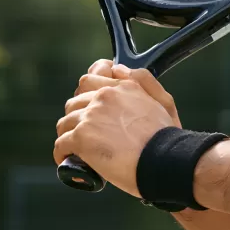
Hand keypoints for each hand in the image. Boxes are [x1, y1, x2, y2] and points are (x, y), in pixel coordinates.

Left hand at [54, 61, 181, 196]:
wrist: (165, 161)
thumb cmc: (167, 137)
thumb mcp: (165, 101)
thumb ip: (143, 80)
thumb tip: (118, 68)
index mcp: (123, 87)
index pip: (90, 78)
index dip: (85, 91)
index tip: (87, 104)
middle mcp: (105, 97)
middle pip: (74, 101)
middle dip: (77, 116)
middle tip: (85, 131)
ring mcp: (91, 116)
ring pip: (65, 122)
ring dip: (69, 134)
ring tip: (76, 148)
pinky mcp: (81, 137)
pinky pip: (61, 143)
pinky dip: (62, 153)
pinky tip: (69, 160)